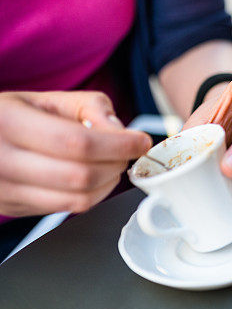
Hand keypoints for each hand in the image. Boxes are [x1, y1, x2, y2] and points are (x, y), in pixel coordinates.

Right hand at [0, 91, 151, 216]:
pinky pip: (66, 209)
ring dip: (109, 183)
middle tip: (127, 152)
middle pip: (81, 175)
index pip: (77, 142)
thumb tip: (119, 130)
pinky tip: (94, 177)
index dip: (118, 145)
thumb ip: (90, 105)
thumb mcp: (46, 98)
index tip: (140, 141)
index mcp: (9, 123)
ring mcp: (5, 191)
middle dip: (117, 164)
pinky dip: (92, 194)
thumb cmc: (10, 117)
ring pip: (78, 199)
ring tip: (112, 163)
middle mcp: (2, 161)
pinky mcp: (13, 209)